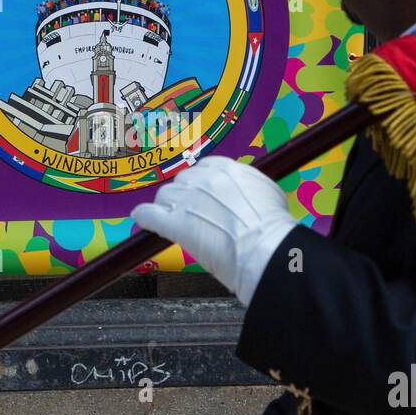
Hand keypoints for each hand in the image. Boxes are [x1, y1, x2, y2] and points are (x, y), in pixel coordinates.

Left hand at [130, 157, 297, 304]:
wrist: (264, 247)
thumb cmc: (272, 225)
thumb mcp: (266, 192)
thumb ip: (246, 187)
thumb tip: (242, 193)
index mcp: (225, 167)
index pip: (203, 169)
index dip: (201, 186)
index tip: (203, 197)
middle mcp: (202, 178)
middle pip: (182, 182)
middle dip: (184, 197)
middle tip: (192, 214)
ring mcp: (185, 199)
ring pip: (164, 196)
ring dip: (167, 208)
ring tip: (173, 221)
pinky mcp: (174, 223)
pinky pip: (149, 214)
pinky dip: (144, 216)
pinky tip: (143, 219)